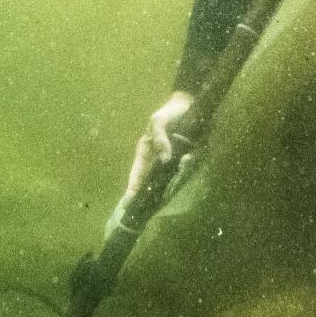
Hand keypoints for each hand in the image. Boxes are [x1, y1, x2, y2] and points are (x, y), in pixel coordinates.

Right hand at [106, 91, 192, 238]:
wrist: (188, 105)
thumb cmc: (170, 112)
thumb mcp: (160, 120)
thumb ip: (160, 138)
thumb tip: (165, 159)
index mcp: (145, 150)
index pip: (136, 173)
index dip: (132, 187)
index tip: (127, 202)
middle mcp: (154, 159)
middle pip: (146, 182)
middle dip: (142, 195)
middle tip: (136, 211)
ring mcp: (167, 162)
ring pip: (161, 181)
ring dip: (160, 192)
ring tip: (151, 207)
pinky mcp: (180, 162)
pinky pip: (177, 176)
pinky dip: (174, 184)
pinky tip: (171, 193)